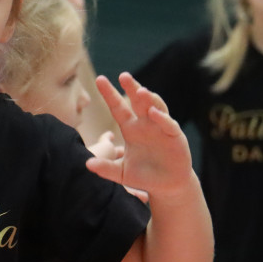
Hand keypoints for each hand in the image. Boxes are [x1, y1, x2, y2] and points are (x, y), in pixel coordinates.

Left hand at [85, 72, 192, 197]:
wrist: (167, 186)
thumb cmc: (144, 176)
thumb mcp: (121, 173)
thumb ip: (106, 168)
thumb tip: (87, 164)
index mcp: (131, 128)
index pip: (118, 107)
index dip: (109, 94)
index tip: (99, 79)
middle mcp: (145, 124)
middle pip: (137, 102)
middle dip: (131, 88)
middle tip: (123, 76)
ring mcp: (161, 128)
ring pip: (155, 107)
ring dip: (149, 99)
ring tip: (140, 91)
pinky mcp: (175, 136)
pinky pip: (169, 124)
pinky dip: (162, 118)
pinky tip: (153, 113)